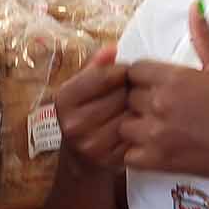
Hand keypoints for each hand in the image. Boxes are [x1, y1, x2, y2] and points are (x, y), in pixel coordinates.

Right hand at [54, 44, 130, 172]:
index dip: (121, 71)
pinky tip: (139, 123)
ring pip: (132, 114)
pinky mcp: (112, 159)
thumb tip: (113, 49)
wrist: (80, 159)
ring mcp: (93, 144)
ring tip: (137, 106)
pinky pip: (138, 134)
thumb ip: (96, 67)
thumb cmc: (85, 114)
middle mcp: (74, 123)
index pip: (105, 75)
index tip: (125, 74)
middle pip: (121, 94)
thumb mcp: (81, 88)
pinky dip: (143, 127)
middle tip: (133, 91)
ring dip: (140, 108)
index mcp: (64, 99)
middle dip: (131, 90)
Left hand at [120, 3, 208, 194]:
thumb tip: (194, 6)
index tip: (153, 83)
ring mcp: (155, 134)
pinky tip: (148, 147)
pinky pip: (126, 154)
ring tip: (152, 126)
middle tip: (155, 106)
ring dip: (132, 124)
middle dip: (136, 98)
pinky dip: (133, 151)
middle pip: (126, 95)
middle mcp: (159, 104)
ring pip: (122, 124)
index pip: (134, 69)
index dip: (141, 75)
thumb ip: (204, 38)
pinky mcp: (155, 161)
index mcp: (174, 79)